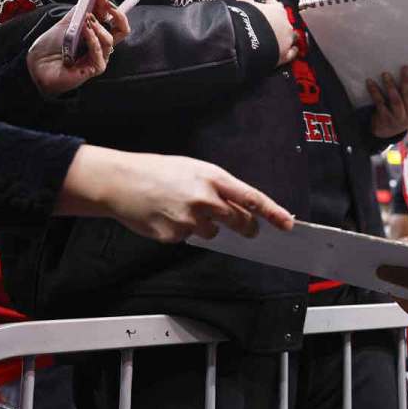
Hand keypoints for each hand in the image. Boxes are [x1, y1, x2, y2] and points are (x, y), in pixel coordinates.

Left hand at [27, 0, 128, 95]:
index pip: (113, 19)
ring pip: (110, 39)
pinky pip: (99, 51)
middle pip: (122, 30)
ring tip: (87, 19)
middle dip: (117, 14)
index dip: (111, 6)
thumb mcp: (66, 23)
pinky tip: (84, 31)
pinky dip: (92, 39)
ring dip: (99, 26)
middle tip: (106, 4)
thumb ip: (81, 11)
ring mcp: (100, 57)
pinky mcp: (95, 68)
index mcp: (96, 34)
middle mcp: (101, 45)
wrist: (37, 65)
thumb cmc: (51, 47)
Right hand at [57, 145, 295, 241]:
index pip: (252, 198)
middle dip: (246, 227)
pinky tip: (166, 216)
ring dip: (204, 225)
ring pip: (212, 233)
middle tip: (247, 229)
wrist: (120, 181)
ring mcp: (189, 219)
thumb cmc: (158, 172)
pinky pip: (187, 238)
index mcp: (213, 178)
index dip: (273, 213)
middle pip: (239, 221)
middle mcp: (204, 199)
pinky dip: (181, 231)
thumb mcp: (194, 169)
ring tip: (181, 208)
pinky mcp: (174, 236)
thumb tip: (240, 207)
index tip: (287, 224)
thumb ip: (218, 188)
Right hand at [237, 0, 297, 65]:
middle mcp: (285, 24)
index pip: (275, 4)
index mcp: (276, 10)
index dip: (271, 2)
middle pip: (284, 20)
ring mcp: (286, 40)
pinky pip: (292, 52)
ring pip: (291, 35)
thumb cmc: (246, 19)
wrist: (247, 41)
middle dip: (279, 19)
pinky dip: (292, 51)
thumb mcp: (244, 1)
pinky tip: (294, 50)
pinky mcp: (284, 54)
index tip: (268, 0)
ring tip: (283, 34)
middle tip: (273, 20)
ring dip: (287, 34)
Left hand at [367, 66, 407, 138]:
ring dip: (391, 86)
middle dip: (407, 82)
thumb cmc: (401, 112)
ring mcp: (398, 119)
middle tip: (406, 68)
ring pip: (396, 101)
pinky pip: (380, 103)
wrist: (387, 132)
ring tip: (386, 74)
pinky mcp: (385, 119)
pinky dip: (375, 92)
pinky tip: (370, 82)